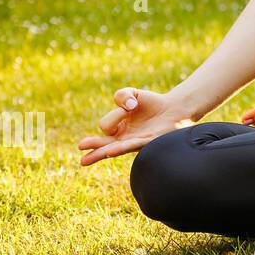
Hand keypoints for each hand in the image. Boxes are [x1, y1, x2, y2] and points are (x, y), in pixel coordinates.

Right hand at [77, 86, 194, 166]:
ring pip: (115, 149)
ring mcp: (136, 141)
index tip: (131, 105)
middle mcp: (124, 138)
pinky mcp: (150, 141)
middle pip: (103, 144)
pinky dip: (121, 148)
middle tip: (79, 149)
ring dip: (102, 152)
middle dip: (92, 146)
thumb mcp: (131, 94)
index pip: (106, 125)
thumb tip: (127, 107)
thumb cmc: (150, 103)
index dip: (115, 114)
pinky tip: (111, 151)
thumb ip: (121, 95)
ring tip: (84, 160)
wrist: (174, 108)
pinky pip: (134, 146)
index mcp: (117, 129)